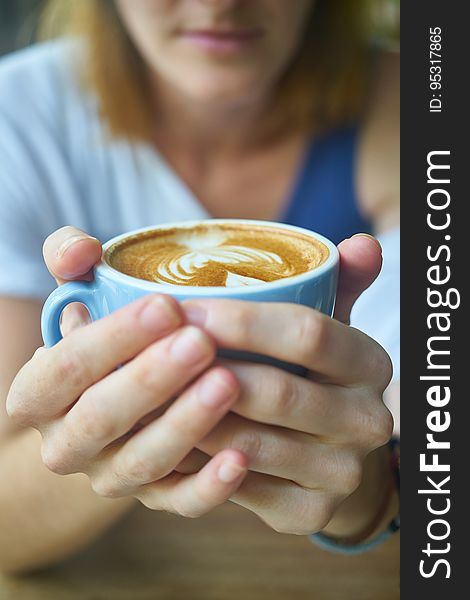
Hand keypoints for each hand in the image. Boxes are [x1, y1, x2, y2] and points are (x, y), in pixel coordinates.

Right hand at [7, 227, 247, 517]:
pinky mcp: (154, 497)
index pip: (65, 369)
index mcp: (39, 394)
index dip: (111, 340)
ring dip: (184, 426)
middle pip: (101, 418)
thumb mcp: (78, 296)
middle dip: (151, 379)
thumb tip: (81, 249)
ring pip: (142, 462)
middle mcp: (68, 443)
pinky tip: (241, 458)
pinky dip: (208, 488)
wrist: (110, 410)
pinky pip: (179, 502)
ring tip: (227, 383)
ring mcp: (111, 475)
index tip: (165, 305)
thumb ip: (71, 261)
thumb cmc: (103, 342)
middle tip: (201, 341)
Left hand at [176, 235, 393, 534]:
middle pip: (277, 391)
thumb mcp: (327, 326)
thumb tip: (361, 242)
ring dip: (191, 416)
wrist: (326, 449)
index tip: (183, 308)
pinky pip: (242, 489)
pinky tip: (162, 436)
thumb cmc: (312, 374)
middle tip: (150, 351)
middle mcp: (367, 420)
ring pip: (251, 442)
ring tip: (143, 390)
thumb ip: (339, 284)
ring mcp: (340, 472)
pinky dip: (198, 462)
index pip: (306, 333)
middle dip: (205, 369)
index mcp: (370, 364)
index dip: (241, 321)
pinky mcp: (309, 512)